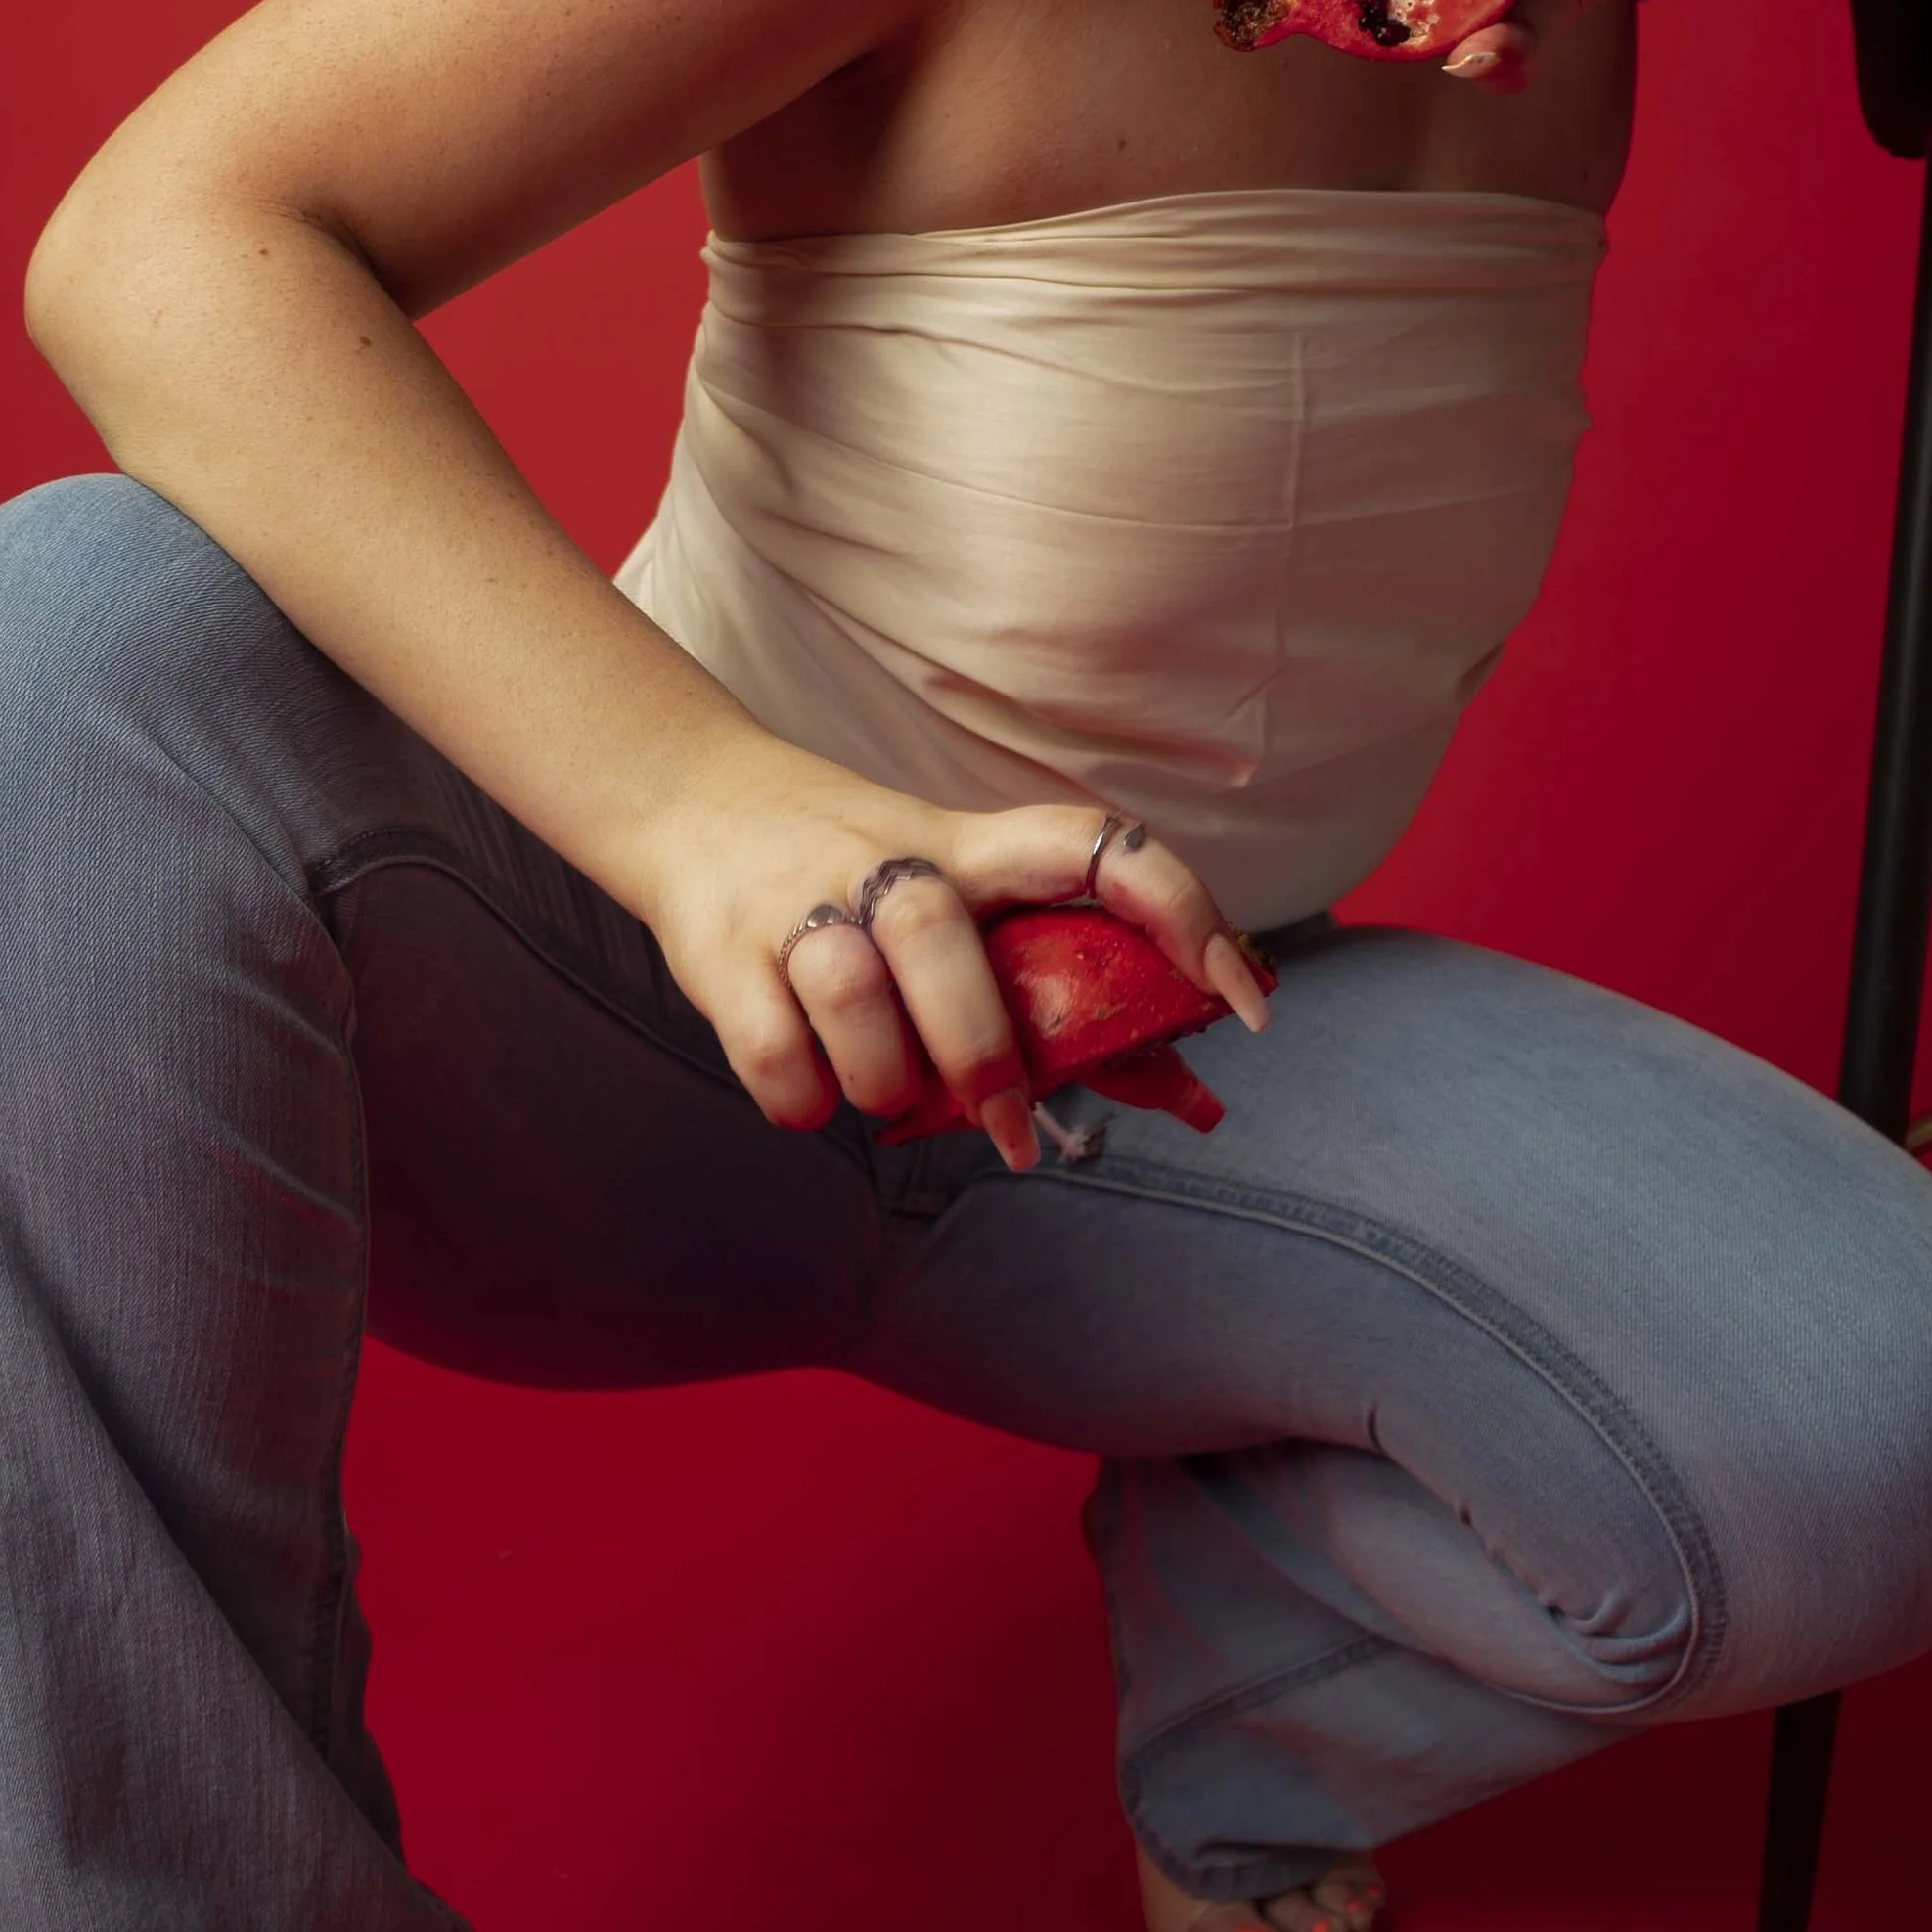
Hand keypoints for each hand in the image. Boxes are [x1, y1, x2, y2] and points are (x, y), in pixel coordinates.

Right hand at [624, 747, 1264, 1171]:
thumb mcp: (962, 896)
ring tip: (889, 1096)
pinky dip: (802, 1098)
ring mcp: (800, 901)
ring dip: (883, 1077)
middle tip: (1011, 1128)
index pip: (1097, 847)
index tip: (1239, 997)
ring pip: (852, 992)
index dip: (1179, 910)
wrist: (692, 803)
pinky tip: (814, 1093)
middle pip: (941, 934)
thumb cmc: (868, 877)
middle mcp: (888, 858)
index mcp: (973, 845)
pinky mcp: (725, 953)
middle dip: (982, 1051)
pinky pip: (771, 1049)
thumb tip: (1190, 1098)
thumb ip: (1056, 992)